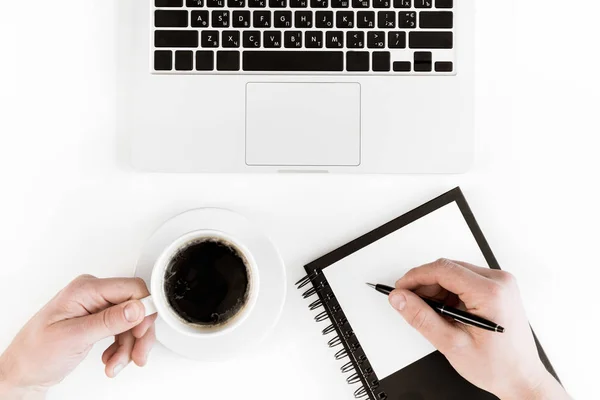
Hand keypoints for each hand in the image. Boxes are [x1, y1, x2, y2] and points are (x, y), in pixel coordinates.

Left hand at [0, 275, 156, 398]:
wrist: (22, 372)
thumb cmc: (36, 353)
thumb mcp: (74, 337)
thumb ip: (109, 321)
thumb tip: (137, 308)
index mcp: (86, 289)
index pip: (131, 289)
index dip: (143, 310)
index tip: (144, 332)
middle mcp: (93, 294)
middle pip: (135, 307)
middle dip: (138, 334)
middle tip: (137, 354)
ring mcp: (95, 307)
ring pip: (131, 322)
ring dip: (128, 346)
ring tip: (117, 364)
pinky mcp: (98, 320)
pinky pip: (122, 330)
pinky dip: (121, 348)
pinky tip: (111, 359)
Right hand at [389, 259, 568, 399]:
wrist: (521, 378)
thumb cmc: (498, 366)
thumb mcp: (452, 344)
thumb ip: (421, 318)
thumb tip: (400, 299)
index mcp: (491, 292)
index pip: (443, 269)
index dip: (416, 276)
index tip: (401, 288)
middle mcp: (499, 282)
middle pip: (448, 269)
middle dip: (424, 284)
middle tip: (410, 303)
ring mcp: (500, 284)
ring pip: (454, 273)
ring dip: (437, 289)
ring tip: (431, 314)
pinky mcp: (498, 289)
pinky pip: (465, 280)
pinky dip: (449, 293)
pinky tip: (446, 312)